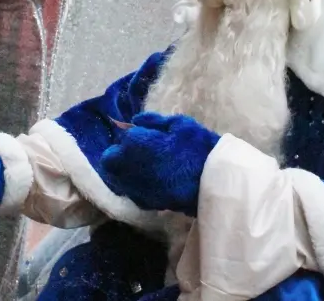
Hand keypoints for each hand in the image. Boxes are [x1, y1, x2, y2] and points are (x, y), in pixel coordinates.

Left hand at [101, 113, 219, 216]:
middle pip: (109, 161)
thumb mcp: (179, 123)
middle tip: (135, 151)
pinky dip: (134, 185)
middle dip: (117, 154)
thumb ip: (152, 121)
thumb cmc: (198, 147)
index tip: (142, 135)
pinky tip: (149, 180)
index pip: (121, 138)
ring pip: (116, 178)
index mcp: (137, 143)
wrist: (214, 181)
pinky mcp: (146, 202)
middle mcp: (130, 166)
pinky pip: (131, 191)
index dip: (130, 136)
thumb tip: (134, 121)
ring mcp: (137, 186)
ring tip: (140, 166)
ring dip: (122, 170)